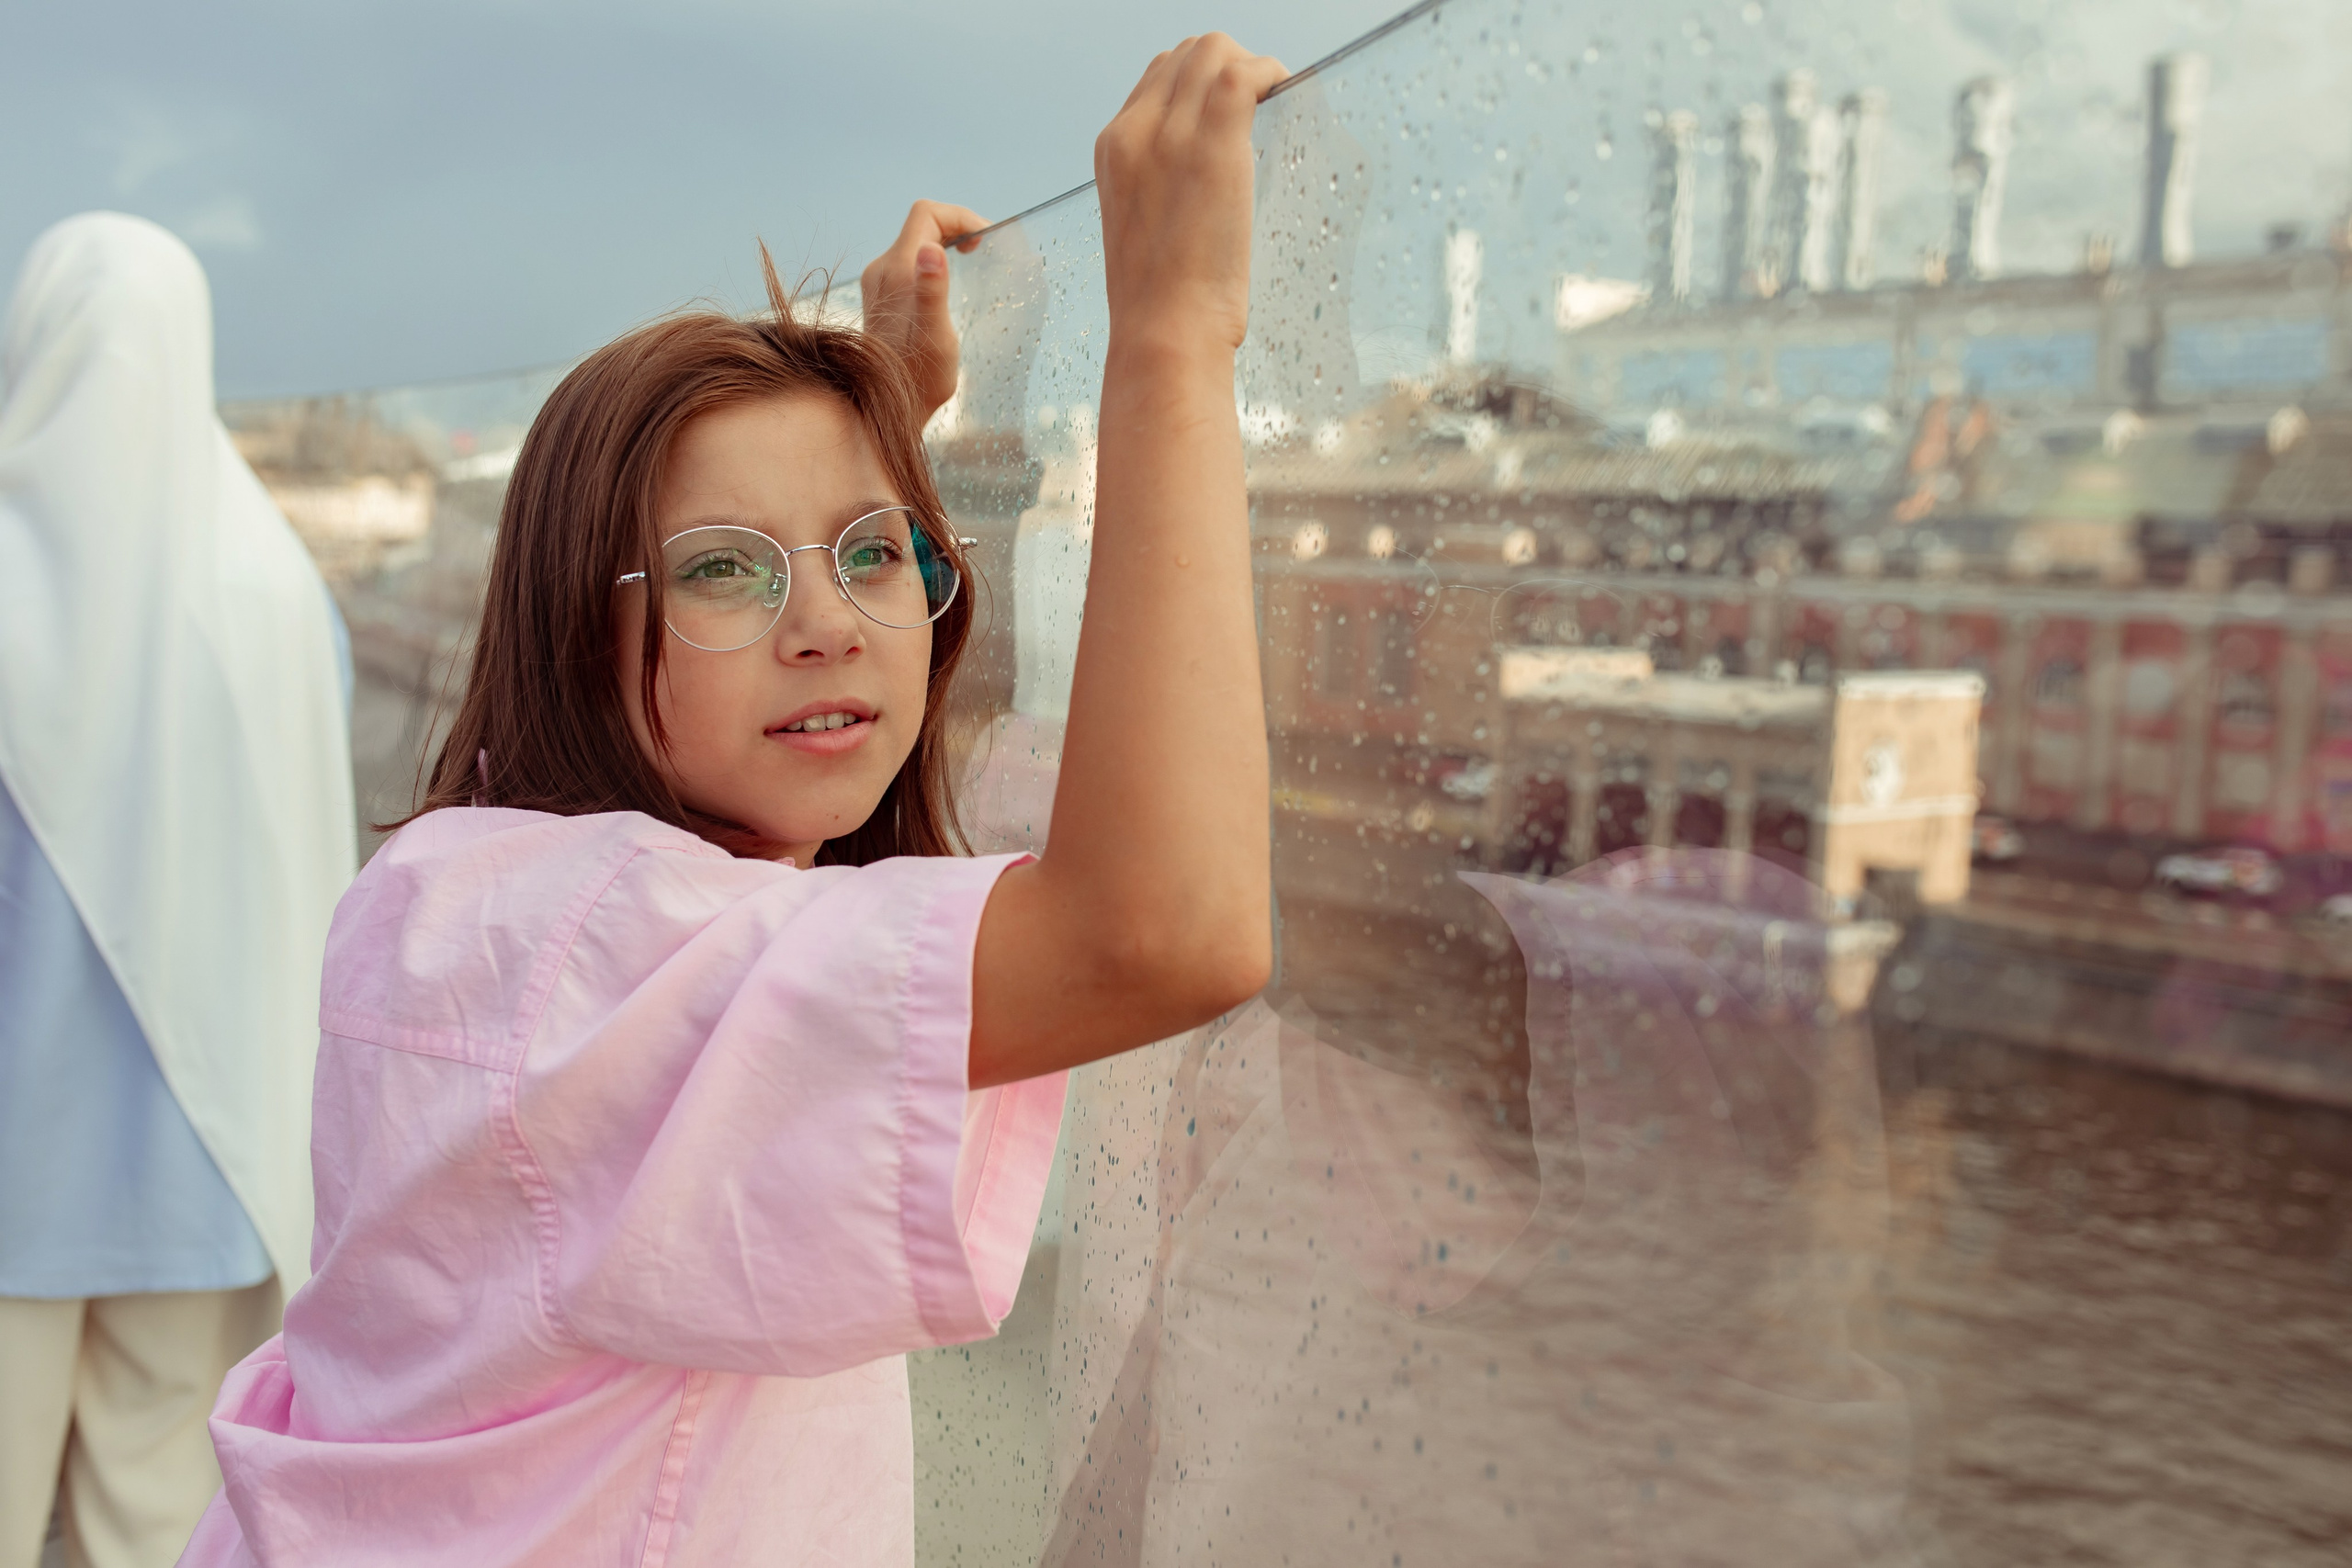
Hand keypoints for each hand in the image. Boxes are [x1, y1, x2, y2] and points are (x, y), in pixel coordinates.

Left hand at [858, 200, 985, 421]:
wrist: (882, 406)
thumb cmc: (917, 378)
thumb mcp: (934, 336)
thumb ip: (931, 291)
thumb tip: (931, 249)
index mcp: (897, 270)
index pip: (927, 214)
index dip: (960, 217)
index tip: (984, 240)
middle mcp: (882, 269)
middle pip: (922, 223)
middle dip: (957, 228)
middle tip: (984, 251)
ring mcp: (878, 282)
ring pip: (916, 241)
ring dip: (947, 243)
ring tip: (973, 264)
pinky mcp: (881, 296)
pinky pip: (910, 262)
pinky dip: (935, 262)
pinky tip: (950, 286)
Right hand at [1094, 34, 1287, 358]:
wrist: (1163, 333)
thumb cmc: (1162, 306)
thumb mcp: (1145, 233)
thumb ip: (1162, 193)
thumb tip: (1200, 186)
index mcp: (1112, 151)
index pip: (1157, 79)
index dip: (1200, 83)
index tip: (1233, 109)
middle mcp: (1133, 131)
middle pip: (1184, 55)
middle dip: (1228, 66)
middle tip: (1261, 105)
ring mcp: (1169, 134)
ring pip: (1213, 51)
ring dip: (1251, 67)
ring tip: (1274, 101)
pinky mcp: (1211, 145)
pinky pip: (1243, 75)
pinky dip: (1270, 74)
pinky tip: (1285, 97)